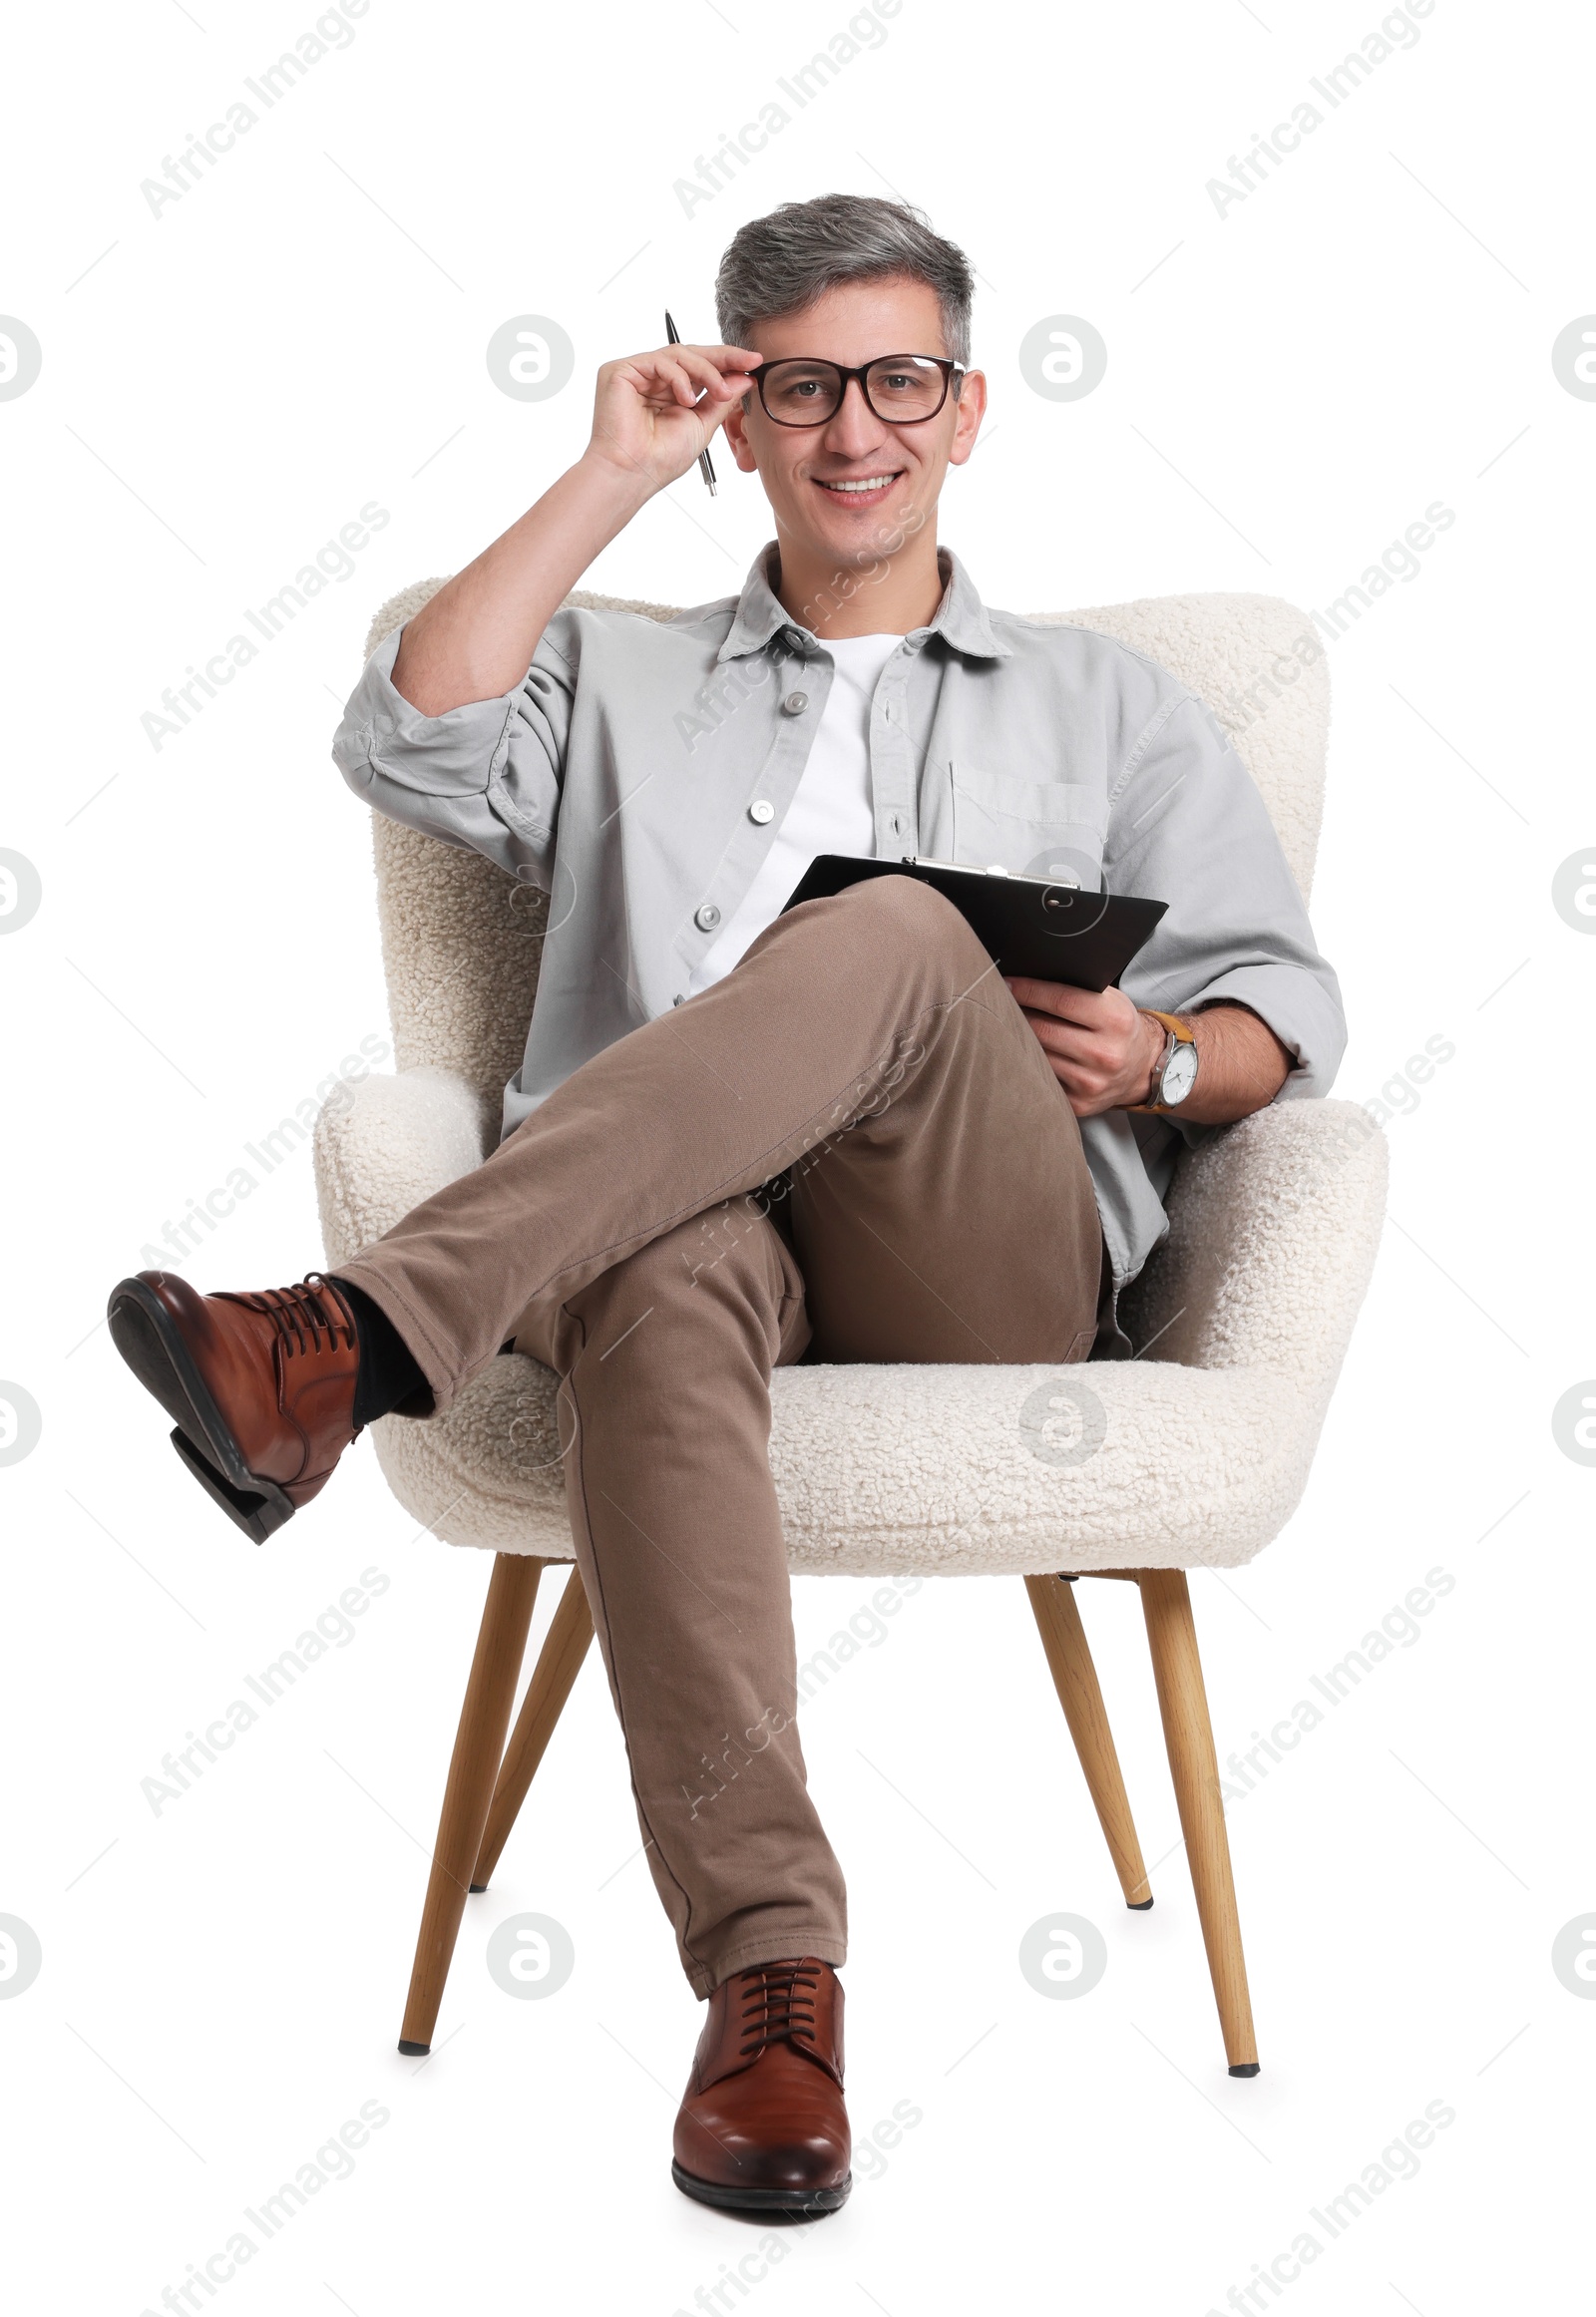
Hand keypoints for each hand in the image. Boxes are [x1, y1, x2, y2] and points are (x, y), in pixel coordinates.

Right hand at [583, 342, 761, 495]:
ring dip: (706, 371)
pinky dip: (679, 377)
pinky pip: (659, 361)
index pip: (700, 367)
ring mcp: (637, 373)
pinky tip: (687, 400)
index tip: (755, 362)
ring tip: (720, 393)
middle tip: (749, 361)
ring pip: (679, 354)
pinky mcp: (621, 371)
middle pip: (691, 354)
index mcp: (670, 391)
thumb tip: (745, 377)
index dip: (728, 362)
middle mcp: (653, 379)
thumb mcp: (703, 424)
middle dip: (723, 358)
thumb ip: (721, 399)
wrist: (635, 472)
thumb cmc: (662, 458)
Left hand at [1004, 977, 1162, 1117]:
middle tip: (1000, 1002)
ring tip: (1009, 1026)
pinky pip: (1042, 1078)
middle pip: (1043, 1029)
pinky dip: (1030, 1063)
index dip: (1029, 990)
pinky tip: (1025, 1053)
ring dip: (1019, 1039)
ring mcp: (1091, 1082)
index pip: (1061, 1000)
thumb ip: (1079, 990)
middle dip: (1017, 1013)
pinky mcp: (1078, 1103)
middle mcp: (1105, 1054)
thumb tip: (1030, 978)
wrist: (1140, 1069)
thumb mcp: (1111, 1001)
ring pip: (1038, 1056)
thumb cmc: (1117, 1028)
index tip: (1007, 983)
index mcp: (1115, 1020)